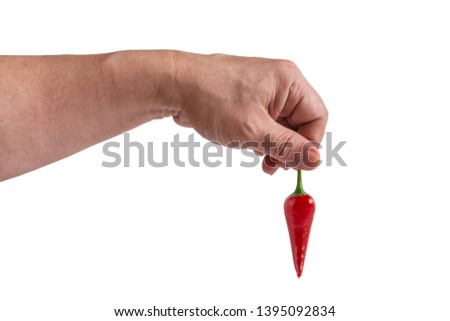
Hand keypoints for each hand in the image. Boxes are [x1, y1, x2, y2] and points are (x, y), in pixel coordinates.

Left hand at [171, 52, 327, 173]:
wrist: (175, 86)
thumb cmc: (211, 98)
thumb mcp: (253, 129)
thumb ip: (287, 146)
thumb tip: (316, 159)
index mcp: (288, 81)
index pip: (317, 117)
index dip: (310, 144)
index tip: (294, 164)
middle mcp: (280, 84)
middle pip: (301, 124)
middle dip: (290, 148)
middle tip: (274, 166)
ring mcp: (264, 93)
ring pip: (283, 127)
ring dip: (275, 147)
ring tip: (262, 161)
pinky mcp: (250, 102)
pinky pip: (266, 125)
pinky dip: (262, 140)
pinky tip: (249, 148)